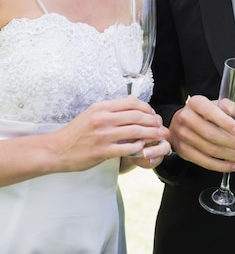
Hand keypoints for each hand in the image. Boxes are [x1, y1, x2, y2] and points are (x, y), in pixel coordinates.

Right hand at [49, 96, 165, 171]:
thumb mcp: (91, 114)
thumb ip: (110, 110)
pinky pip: (127, 148)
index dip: (147, 108)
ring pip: (135, 131)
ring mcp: (103, 135)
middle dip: (153, 121)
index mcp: (101, 107)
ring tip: (158, 137)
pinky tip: (144, 149)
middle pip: (137, 116)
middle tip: (160, 126)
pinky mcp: (102, 151)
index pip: (132, 102)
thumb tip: (131, 105)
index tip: (152, 114)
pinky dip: (139, 148)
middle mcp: (103, 118)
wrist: (56, 149)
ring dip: (151, 134)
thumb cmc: (75, 133)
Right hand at [168, 95, 234, 172]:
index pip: (211, 112)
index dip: (226, 123)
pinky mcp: (184, 151)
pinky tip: (233, 165)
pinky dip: (221, 166)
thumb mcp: (216, 106)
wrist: (179, 122)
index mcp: (196, 103)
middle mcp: (186, 118)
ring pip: (210, 150)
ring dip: (230, 156)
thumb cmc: (202, 113)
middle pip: (212, 134)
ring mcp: (183, 136)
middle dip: (233, 143)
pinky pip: (204, 162)